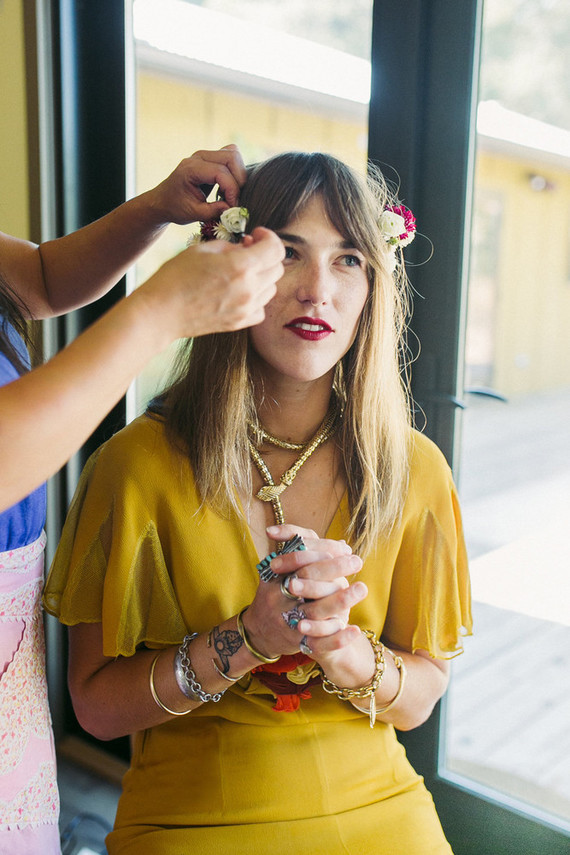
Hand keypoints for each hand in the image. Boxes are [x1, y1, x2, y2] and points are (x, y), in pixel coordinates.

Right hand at [135, 226, 283, 341]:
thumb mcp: (203, 249)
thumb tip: (248, 247)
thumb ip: (231, 246)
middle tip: (247, 251)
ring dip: (262, 276)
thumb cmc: (175, 277)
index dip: (269, 237)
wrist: (161, 312)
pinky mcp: (239, 323)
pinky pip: (261, 308)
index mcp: (240, 266)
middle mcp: (248, 289)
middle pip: (277, 268)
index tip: (257, 235)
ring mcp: (246, 309)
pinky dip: (256, 298)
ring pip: (272, 288)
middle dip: (266, 255)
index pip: (275, 249)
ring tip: (241, 272)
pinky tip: (240, 291)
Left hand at [147, 144, 246, 225]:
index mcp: (191, 169)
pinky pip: (230, 157)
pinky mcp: (210, 158)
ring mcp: (205, 155)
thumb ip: (214, 211)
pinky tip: (228, 186)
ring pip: (233, 154)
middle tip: (235, 199)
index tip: (233, 206)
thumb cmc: (175, 207)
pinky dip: (235, 171)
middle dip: (239, 180)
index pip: (221, 172)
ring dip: (238, 174)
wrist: (163, 200)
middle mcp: (199, 157)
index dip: (232, 190)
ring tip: (231, 193)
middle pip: (231, 157)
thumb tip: (234, 209)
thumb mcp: (193, 213)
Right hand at [242, 525, 366, 659]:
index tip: (345, 549)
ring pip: (316, 610)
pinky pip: (319, 643)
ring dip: (341, 600)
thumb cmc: (277, 592)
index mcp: (275, 576)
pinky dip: (338, 638)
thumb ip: (308, 554)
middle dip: (335, 568)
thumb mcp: (281, 569)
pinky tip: (355, 630)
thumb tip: (343, 546)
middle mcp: (278, 597)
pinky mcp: (297, 642)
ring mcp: (287, 620)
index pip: (299, 556)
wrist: (259, 631)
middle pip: (307, 578)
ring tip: (362, 588)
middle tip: (357, 561)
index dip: (323, 549)